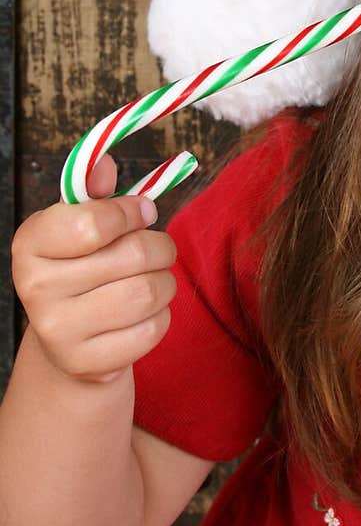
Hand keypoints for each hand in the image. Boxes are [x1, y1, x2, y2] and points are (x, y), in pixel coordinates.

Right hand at [11, 154, 177, 384]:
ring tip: (156, 278)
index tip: (143, 212)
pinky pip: (152, 330)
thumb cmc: (81, 266)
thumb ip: (93, 191)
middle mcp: (35, 288)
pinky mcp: (87, 363)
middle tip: (159, 249)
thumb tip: (104, 162)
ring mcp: (58, 330)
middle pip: (133, 256)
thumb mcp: (79, 222)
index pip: (93, 222)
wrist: (69, 337)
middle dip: (160, 247)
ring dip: (166, 282)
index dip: (131, 213)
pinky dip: (162, 316)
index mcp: (30, 243)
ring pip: (147, 293)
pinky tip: (146, 312)